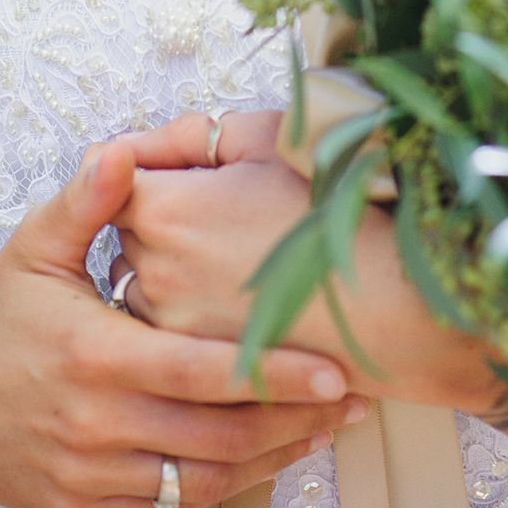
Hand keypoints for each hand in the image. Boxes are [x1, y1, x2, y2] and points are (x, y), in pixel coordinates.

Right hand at [0, 136, 367, 507]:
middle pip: (217, 436)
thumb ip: (88, 200)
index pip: (204, 373)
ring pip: (200, 481)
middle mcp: (95, 424)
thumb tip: (121, 150)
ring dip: (269, 461)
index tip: (336, 369)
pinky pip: (167, 507)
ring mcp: (88, 474)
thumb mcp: (35, 244)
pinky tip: (260, 462)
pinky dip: (220, 488)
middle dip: (294, 422)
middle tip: (352, 401)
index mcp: (95, 355)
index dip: (275, 375)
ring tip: (324, 432)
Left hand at [110, 112, 507, 418]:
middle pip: (129, 238)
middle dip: (160, 220)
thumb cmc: (339, 204)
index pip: (111, 181)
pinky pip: (174, 341)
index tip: (179, 169)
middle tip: (219, 209)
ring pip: (146, 292)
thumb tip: (143, 145)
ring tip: (235, 257)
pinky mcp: (202, 372)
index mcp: (165, 211)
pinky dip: (195, 321)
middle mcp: (155, 276)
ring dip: (172, 273)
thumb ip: (193, 135)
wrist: (396, 296)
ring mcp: (177, 333)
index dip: (147, 168)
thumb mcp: (268, 140)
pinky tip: (242, 300)